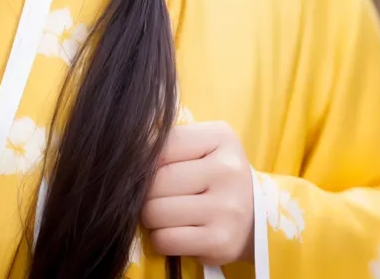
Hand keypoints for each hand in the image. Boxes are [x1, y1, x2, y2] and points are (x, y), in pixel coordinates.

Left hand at [140, 120, 253, 265]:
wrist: (254, 216)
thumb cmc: (214, 174)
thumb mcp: (201, 145)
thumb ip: (167, 141)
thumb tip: (124, 146)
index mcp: (221, 137)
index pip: (162, 145)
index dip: (145, 160)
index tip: (146, 169)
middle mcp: (227, 171)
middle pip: (156, 181)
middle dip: (146, 192)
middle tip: (156, 195)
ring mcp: (226, 208)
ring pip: (155, 212)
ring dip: (151, 216)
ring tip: (165, 212)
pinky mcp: (220, 242)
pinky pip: (166, 240)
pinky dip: (161, 238)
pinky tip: (174, 230)